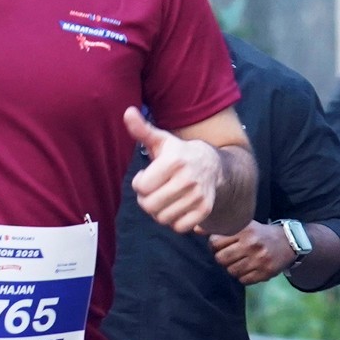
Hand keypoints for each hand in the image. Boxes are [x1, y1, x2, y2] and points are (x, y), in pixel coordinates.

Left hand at [127, 110, 224, 233]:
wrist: (213, 165)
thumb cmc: (178, 153)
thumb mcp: (161, 140)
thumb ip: (142, 129)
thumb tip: (127, 112)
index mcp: (174, 161)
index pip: (141, 187)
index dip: (140, 183)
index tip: (147, 176)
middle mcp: (188, 179)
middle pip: (149, 206)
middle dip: (146, 200)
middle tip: (154, 190)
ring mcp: (198, 196)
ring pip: (163, 218)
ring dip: (159, 211)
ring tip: (165, 197)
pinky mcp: (205, 210)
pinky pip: (179, 227)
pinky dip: (175, 221)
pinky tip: (177, 206)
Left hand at [210, 222, 293, 285]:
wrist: (288, 243)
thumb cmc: (258, 233)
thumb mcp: (242, 225)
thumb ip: (220, 227)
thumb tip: (195, 229)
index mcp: (244, 229)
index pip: (215, 242)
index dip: (214, 246)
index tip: (219, 245)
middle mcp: (252, 244)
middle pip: (221, 259)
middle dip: (221, 258)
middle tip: (228, 255)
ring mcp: (259, 259)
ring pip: (231, 271)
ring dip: (232, 268)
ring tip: (239, 261)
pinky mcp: (266, 272)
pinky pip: (243, 280)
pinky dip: (243, 276)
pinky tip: (248, 268)